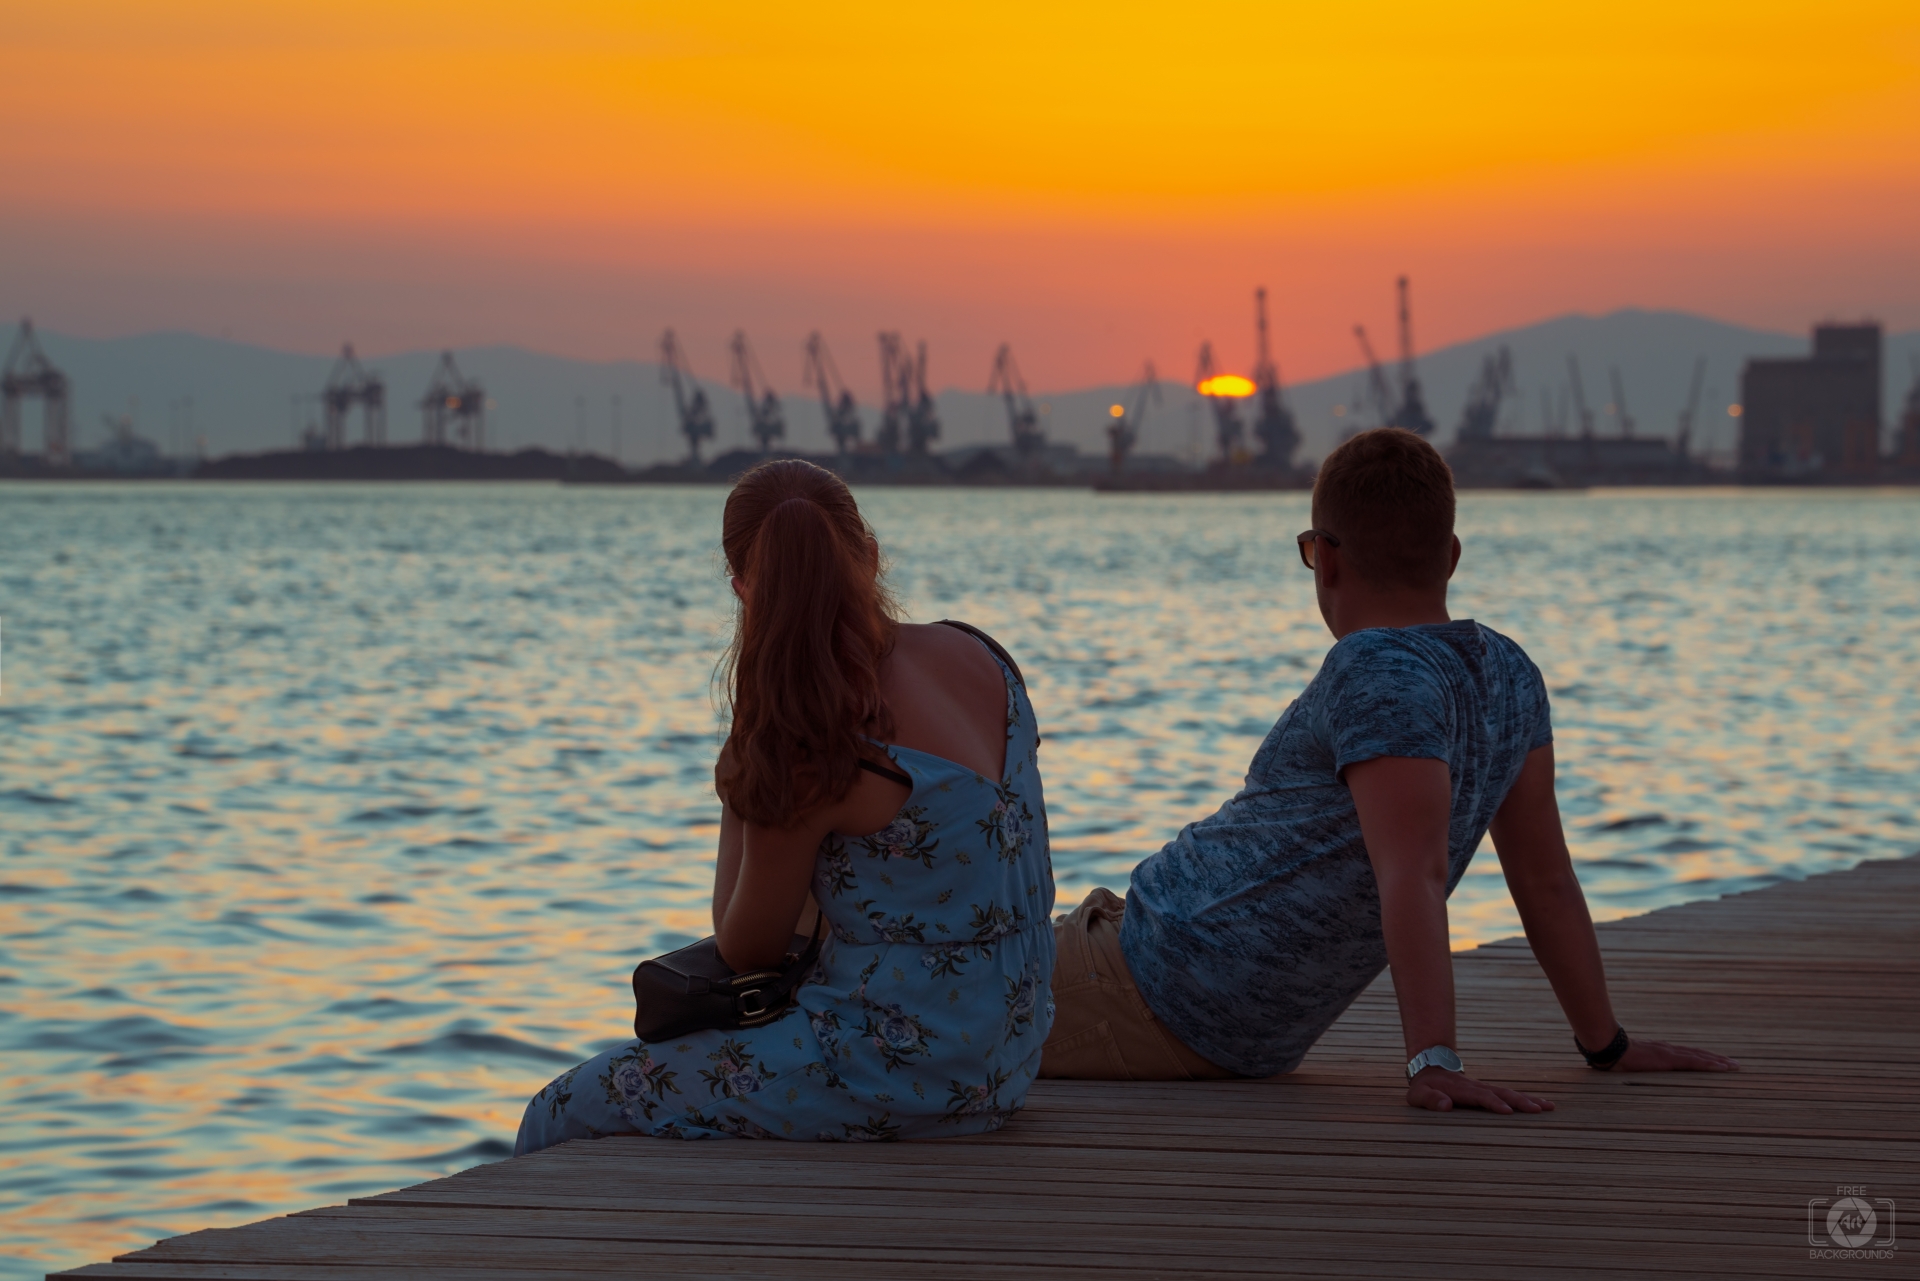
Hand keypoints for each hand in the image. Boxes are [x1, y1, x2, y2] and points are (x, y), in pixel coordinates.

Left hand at [1406, 1068, 1554, 1113]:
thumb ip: (1430, 1099)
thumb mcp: (1419, 1095)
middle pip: (1502, 1093)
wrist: (1431, 1071)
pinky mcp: (1490, 1092)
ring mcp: (1485, 1089)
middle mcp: (1477, 1088)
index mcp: (1462, 1090)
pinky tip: (1543, 1105)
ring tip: (1549, 1107)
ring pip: (1510, 1093)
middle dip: (1520, 1101)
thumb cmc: (1424, 1088)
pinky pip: (1510, 1095)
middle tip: (1539, 1110)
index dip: (1494, 1103)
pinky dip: (1527, 1099)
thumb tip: (1445, 1106)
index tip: (1508, 1111)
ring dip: (1529, 1100)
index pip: (1481, 1097)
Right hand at [1609, 1038, 1738, 1072]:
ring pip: (1700, 1057)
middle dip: (1717, 1059)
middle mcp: (1668, 1050)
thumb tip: (1633, 1070)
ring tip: (1733, 1066)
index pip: (1687, 1054)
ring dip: (1718, 1062)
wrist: (1608, 1047)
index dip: (1703, 1057)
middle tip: (1735, 1064)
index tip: (1717, 1061)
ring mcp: (1670, 1054)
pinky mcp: (1669, 1060)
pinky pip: (1693, 1063)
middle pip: (1698, 1054)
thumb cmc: (1614, 1056)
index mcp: (1660, 1052)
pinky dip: (1709, 1064)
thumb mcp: (1630, 1062)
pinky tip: (1720, 1067)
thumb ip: (1637, 1064)